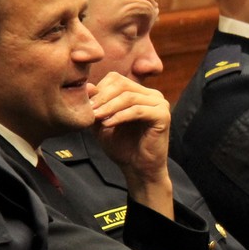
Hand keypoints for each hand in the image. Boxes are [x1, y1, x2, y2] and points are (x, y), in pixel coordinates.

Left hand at [91, 72, 173, 216]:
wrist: (138, 169)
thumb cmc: (122, 147)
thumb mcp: (103, 123)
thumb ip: (96, 106)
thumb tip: (88, 86)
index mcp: (140, 93)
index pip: (116, 79)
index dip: (99, 89)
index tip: (85, 105)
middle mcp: (152, 95)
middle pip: (122, 84)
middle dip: (102, 97)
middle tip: (89, 110)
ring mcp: (160, 104)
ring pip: (129, 97)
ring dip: (109, 107)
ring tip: (96, 117)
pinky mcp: (163, 116)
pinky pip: (138, 110)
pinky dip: (120, 116)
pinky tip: (108, 123)